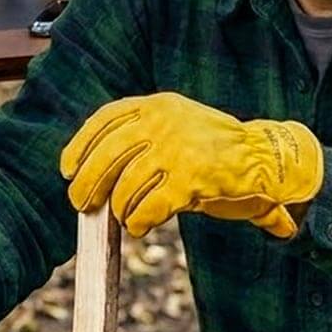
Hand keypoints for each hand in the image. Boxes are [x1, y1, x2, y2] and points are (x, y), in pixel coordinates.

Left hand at [61, 92, 323, 237]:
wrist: (265, 160)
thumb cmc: (214, 152)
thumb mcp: (176, 129)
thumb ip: (141, 140)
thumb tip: (93, 173)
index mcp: (158, 104)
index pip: (105, 120)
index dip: (80, 146)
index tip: (66, 168)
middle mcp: (165, 121)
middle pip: (108, 154)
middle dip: (88, 183)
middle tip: (81, 203)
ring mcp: (178, 149)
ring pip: (126, 185)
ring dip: (119, 208)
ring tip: (123, 218)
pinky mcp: (191, 179)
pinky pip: (149, 206)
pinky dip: (138, 221)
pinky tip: (140, 227)